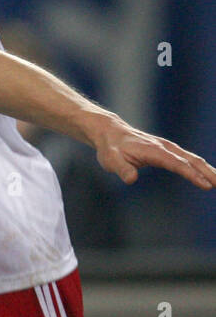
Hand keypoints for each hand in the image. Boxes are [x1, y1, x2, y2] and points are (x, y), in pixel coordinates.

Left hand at [91, 115, 215, 188]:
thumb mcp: (110, 159)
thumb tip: (131, 179)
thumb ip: (121, 169)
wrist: (110, 132)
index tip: (205, 185)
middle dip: (208, 172)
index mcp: (153, 150)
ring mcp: (168, 148)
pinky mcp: (168, 150)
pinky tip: (209, 175)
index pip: (177, 164)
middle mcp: (164, 147)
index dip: (192, 174)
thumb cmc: (110, 148)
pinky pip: (188, 159)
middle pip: (191, 160)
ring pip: (193, 159)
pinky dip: (201, 166)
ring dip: (208, 169)